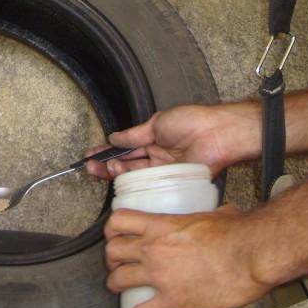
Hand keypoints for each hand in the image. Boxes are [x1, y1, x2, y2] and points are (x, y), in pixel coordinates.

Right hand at [85, 101, 260, 179]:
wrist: (217, 133)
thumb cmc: (193, 122)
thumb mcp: (157, 123)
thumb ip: (134, 133)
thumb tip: (114, 137)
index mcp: (154, 140)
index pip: (126, 148)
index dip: (108, 151)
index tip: (92, 155)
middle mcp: (157, 157)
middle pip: (126, 164)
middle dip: (106, 165)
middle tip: (90, 167)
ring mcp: (163, 171)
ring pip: (134, 175)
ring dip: (116, 173)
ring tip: (103, 169)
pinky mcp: (171, 182)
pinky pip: (150, 186)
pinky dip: (134, 184)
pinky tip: (122, 181)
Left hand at [104, 205, 270, 307]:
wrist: (250, 256)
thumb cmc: (238, 233)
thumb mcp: (218, 214)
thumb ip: (212, 214)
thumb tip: (224, 215)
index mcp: (161, 225)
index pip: (119, 220)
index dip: (112, 228)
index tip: (115, 234)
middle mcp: (153, 249)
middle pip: (112, 251)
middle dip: (111, 258)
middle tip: (118, 262)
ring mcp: (160, 275)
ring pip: (118, 279)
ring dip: (115, 283)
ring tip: (118, 287)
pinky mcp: (172, 299)